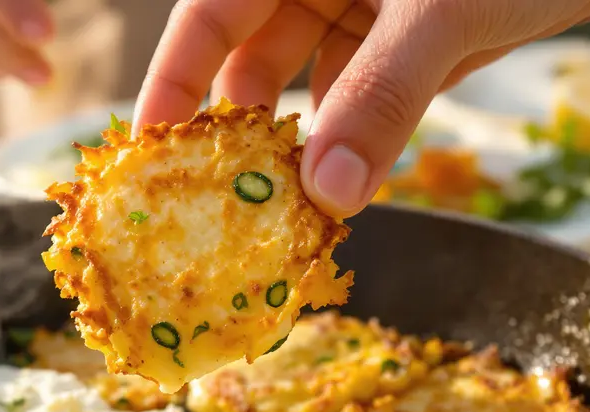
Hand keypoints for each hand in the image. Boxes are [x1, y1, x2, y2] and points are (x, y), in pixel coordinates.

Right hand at [133, 0, 589, 217]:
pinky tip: (347, 190)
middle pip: (251, 58)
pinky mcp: (412, 44)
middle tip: (217, 202)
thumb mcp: (439, 10)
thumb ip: (380, 96)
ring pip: (310, 89)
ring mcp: (367, 11)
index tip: (149, 150)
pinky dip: (357, 146)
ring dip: (302, 149)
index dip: (173, 80)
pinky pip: (365, 102)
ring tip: (283, 213)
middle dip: (239, 129)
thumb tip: (330, 194)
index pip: (210, 13)